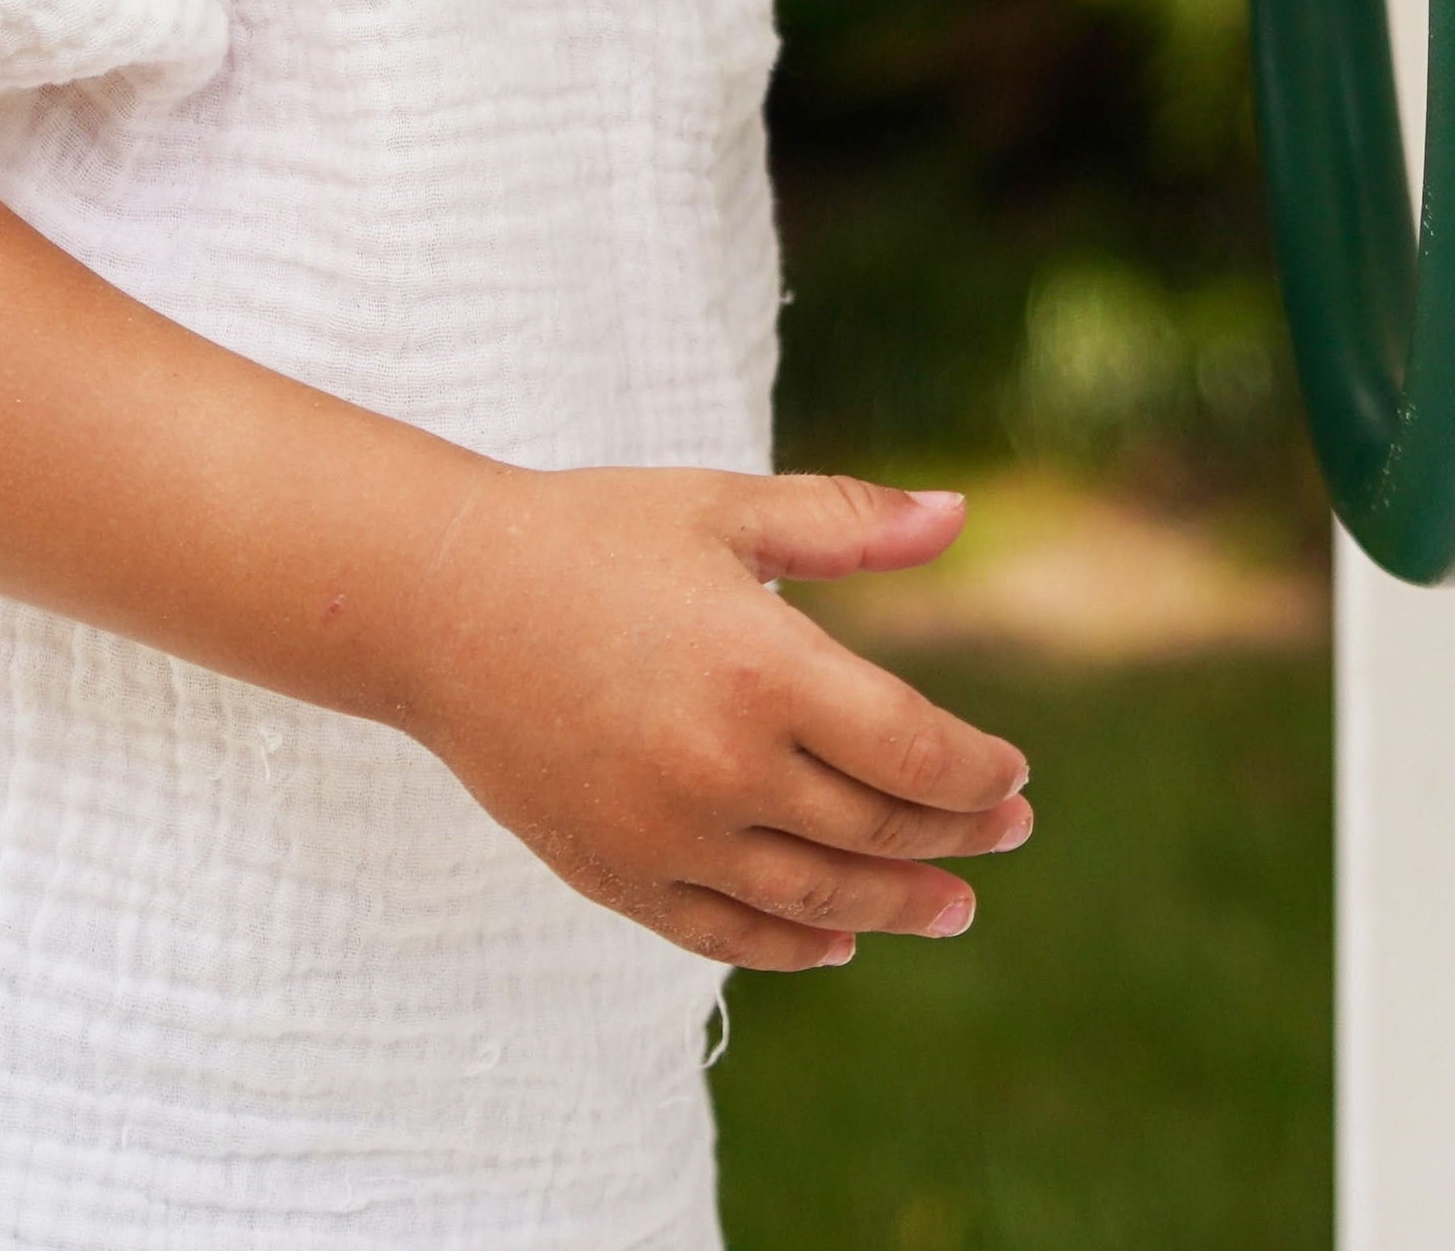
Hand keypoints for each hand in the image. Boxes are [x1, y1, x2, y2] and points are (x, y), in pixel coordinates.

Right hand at [387, 467, 1035, 970]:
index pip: (914, 751)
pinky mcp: (615, 873)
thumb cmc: (593, 535)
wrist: (440, 602)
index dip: (978, 772)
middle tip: (1012, 832)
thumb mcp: (726, 509)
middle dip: (959, 835)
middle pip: (879, 827)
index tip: (1014, 772)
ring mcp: (667, 833)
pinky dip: (794, 944)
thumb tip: (958, 515)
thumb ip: (847, 521)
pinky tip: (839, 940)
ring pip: (816, 895)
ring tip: (952, 906)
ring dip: (897, 905)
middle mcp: (724, 766)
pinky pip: (726, 933)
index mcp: (764, 668)